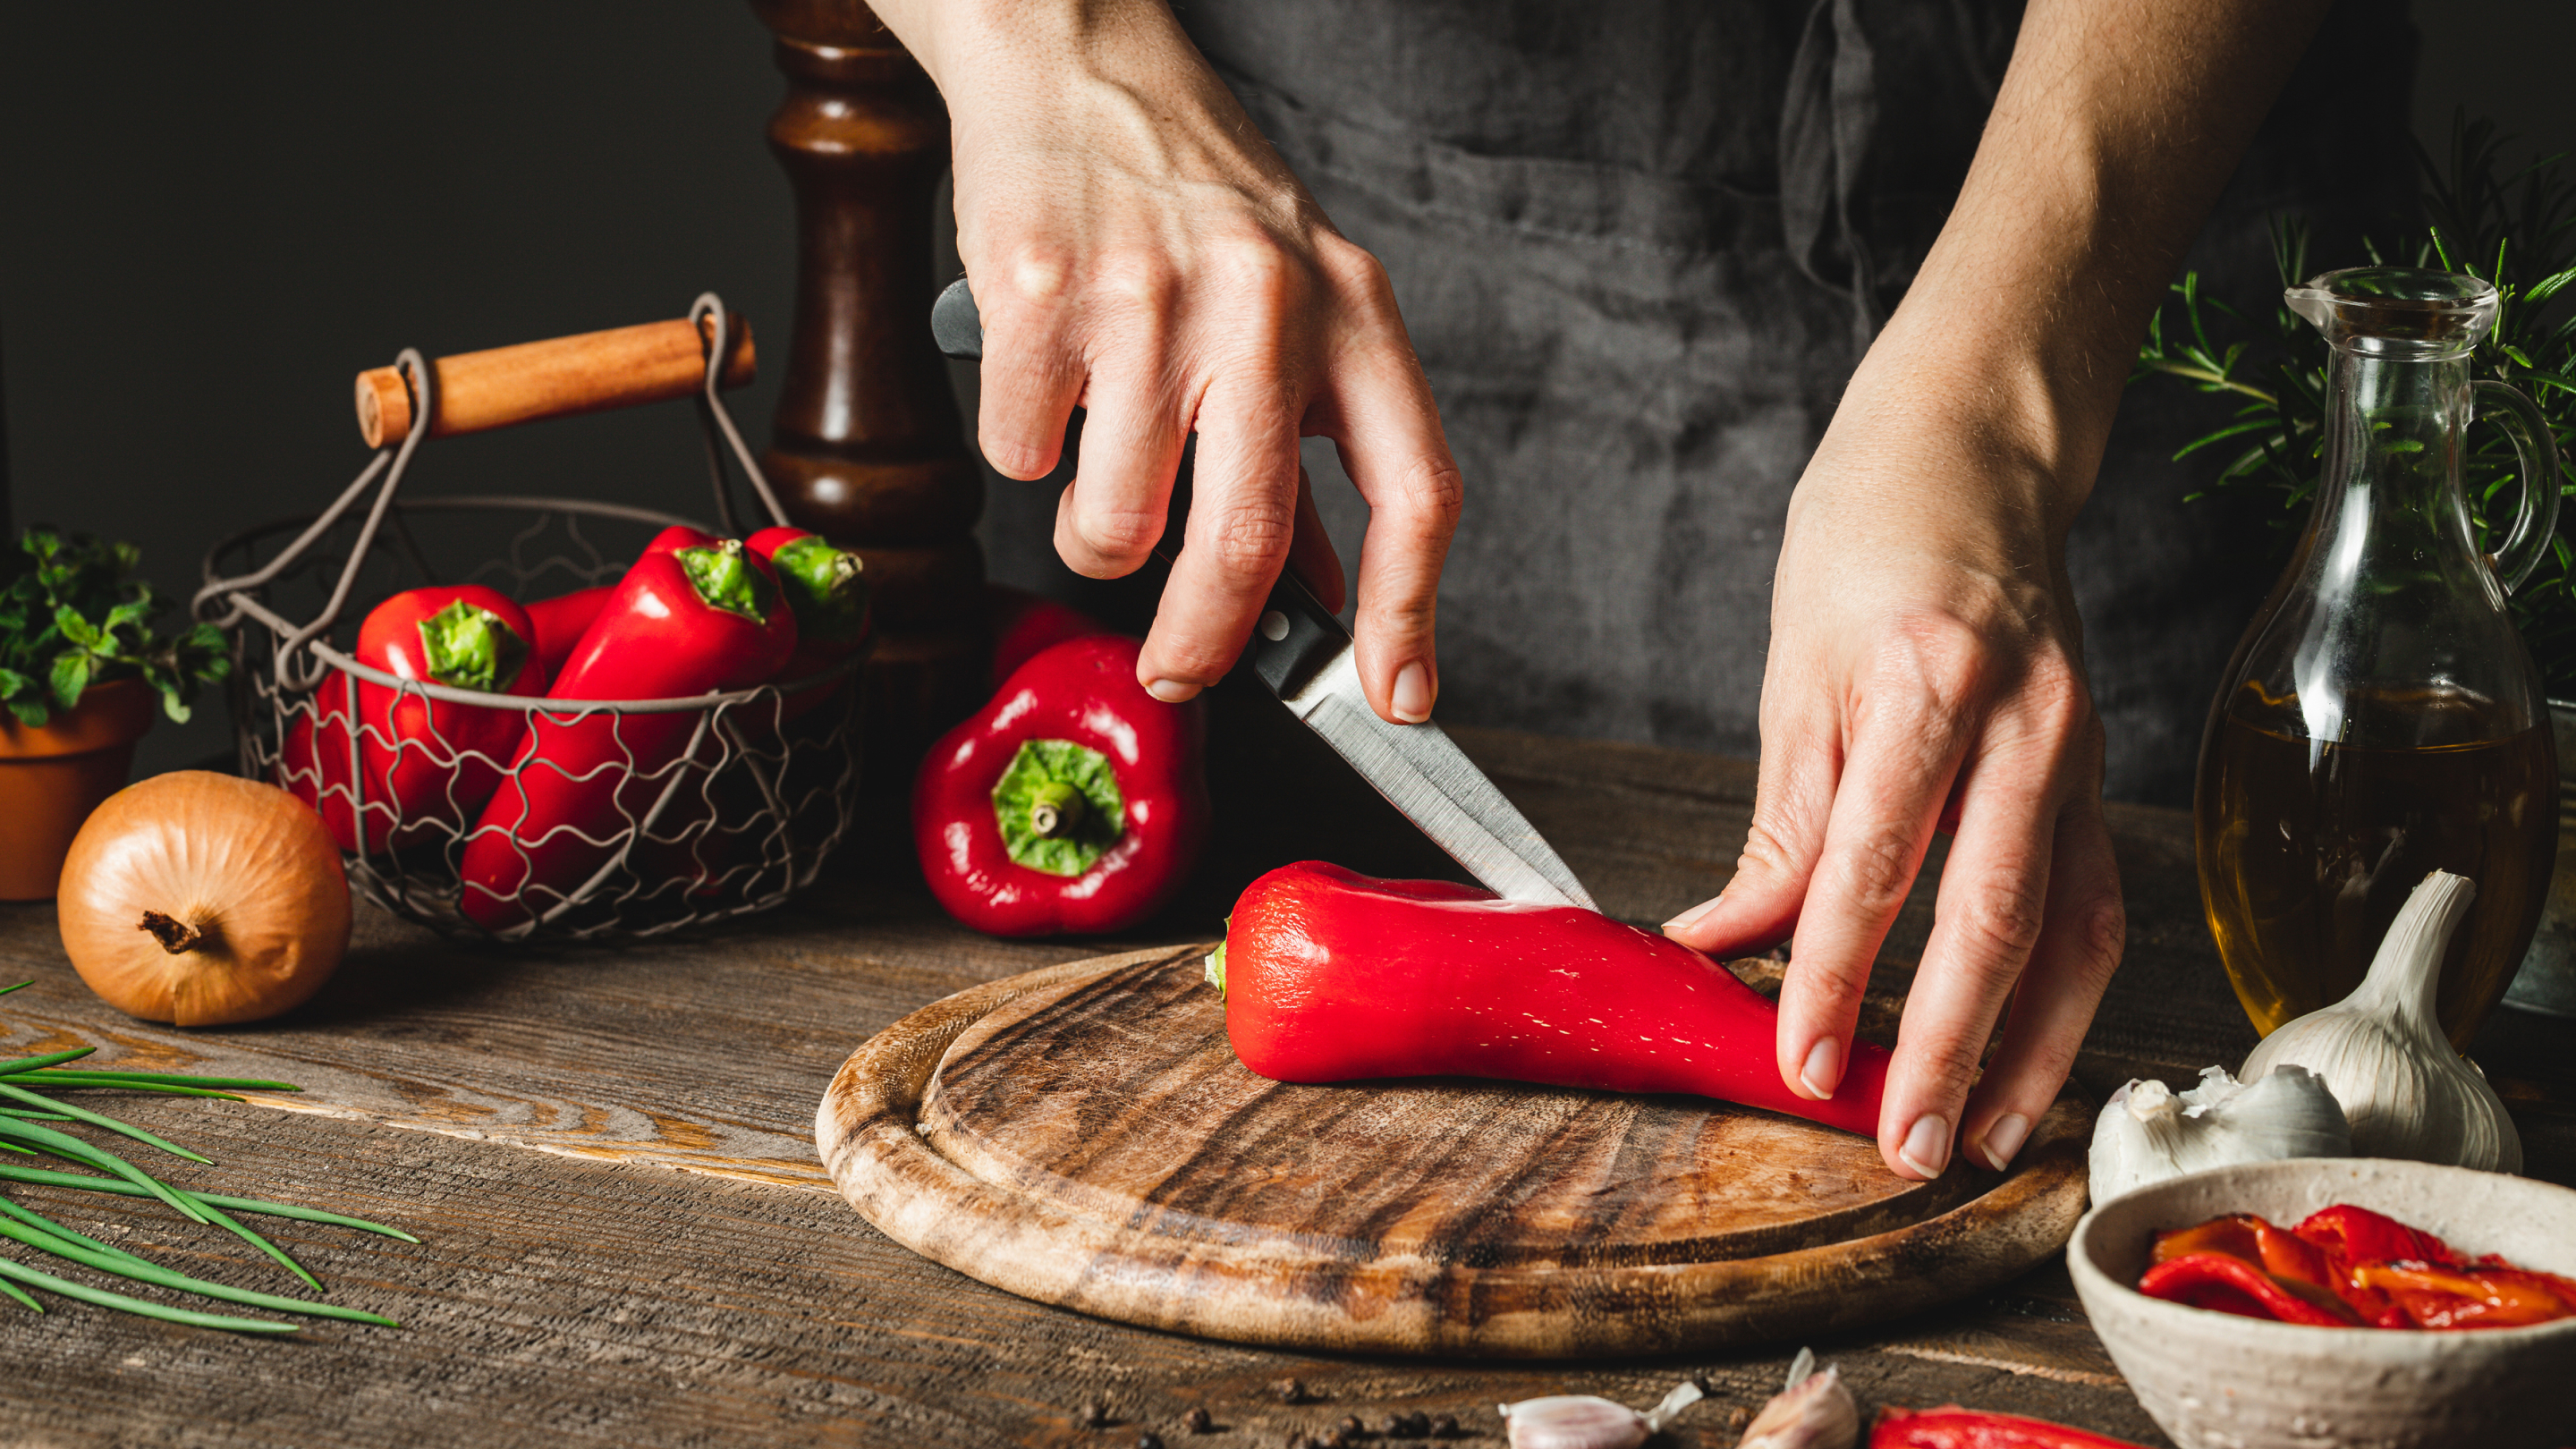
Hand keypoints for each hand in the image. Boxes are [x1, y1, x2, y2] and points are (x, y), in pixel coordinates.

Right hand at [884, 0, 1462, 722]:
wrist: (1076, 60)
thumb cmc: (1193, 196)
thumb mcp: (1295, 306)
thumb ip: (1311, 449)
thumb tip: (1323, 601)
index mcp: (1354, 314)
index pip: (1417, 490)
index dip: (1411, 612)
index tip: (1399, 696)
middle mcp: (1266, 306)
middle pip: (1247, 541)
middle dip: (1204, 641)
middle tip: (1179, 671)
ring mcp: (1151, 300)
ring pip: (1115, 522)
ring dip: (1095, 537)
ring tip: (1100, 467)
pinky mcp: (1040, 295)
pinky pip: (1023, 457)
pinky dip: (1024, 451)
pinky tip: (1048, 381)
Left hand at [1664, 356, 2125, 1181]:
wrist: (1972, 451)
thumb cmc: (1865, 541)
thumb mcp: (1794, 669)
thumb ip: (1781, 822)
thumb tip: (1726, 939)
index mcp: (1925, 683)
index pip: (1874, 865)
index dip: (1833, 976)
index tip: (1798, 1062)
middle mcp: (2023, 721)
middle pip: (1990, 917)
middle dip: (1947, 1046)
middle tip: (1907, 1144)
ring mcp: (2076, 749)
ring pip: (2069, 927)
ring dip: (2030, 1047)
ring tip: (1984, 1137)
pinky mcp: (2095, 769)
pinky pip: (2093, 899)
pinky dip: (2064, 990)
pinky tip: (2031, 1054)